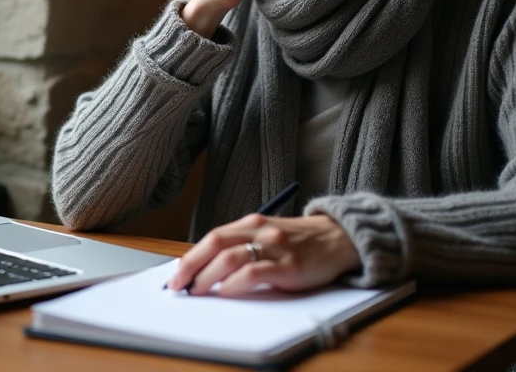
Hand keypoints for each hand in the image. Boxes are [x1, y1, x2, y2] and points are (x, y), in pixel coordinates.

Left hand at [167, 213, 360, 295]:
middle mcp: (259, 230)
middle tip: (177, 285)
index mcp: (251, 223)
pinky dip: (234, 283)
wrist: (339, 238)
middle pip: (215, 244)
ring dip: (208, 276)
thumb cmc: (300, 240)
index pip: (212, 237)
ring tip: (197, 291)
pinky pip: (253, 273)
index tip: (176, 274)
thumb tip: (208, 268)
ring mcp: (274, 246)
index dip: (190, 256)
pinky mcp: (288, 265)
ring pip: (229, 257)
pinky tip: (226, 292)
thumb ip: (243, 245)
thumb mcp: (268, 235)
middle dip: (191, 265)